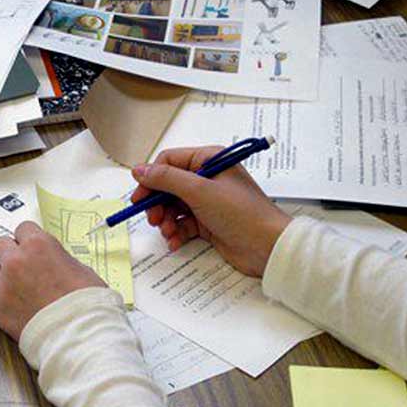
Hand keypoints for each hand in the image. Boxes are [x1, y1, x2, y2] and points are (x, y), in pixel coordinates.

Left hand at [0, 222, 105, 340]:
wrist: (79, 335)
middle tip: (24, 267)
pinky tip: (5, 300)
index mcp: (38, 245)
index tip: (32, 248)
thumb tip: (52, 262)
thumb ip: (59, 259)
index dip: (29, 239)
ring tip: (17, 287)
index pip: (23, 229)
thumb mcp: (81, 269)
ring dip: (2, 275)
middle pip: (1, 245)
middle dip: (12, 254)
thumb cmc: (86, 303)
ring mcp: (4, 284)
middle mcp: (16, 260)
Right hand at [131, 147, 291, 276]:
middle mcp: (208, 178)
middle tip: (152, 219)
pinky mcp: (209, 222)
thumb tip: (139, 169)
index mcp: (209, 160)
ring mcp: (208, 201)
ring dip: (166, 221)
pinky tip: (175, 241)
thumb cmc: (242, 213)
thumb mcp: (199, 191)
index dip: (152, 178)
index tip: (140, 196)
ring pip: (173, 207)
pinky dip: (176, 232)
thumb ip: (166, 179)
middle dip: (157, 204)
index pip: (169, 162)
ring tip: (168, 232)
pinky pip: (183, 224)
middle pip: (168, 186)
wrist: (267, 246)